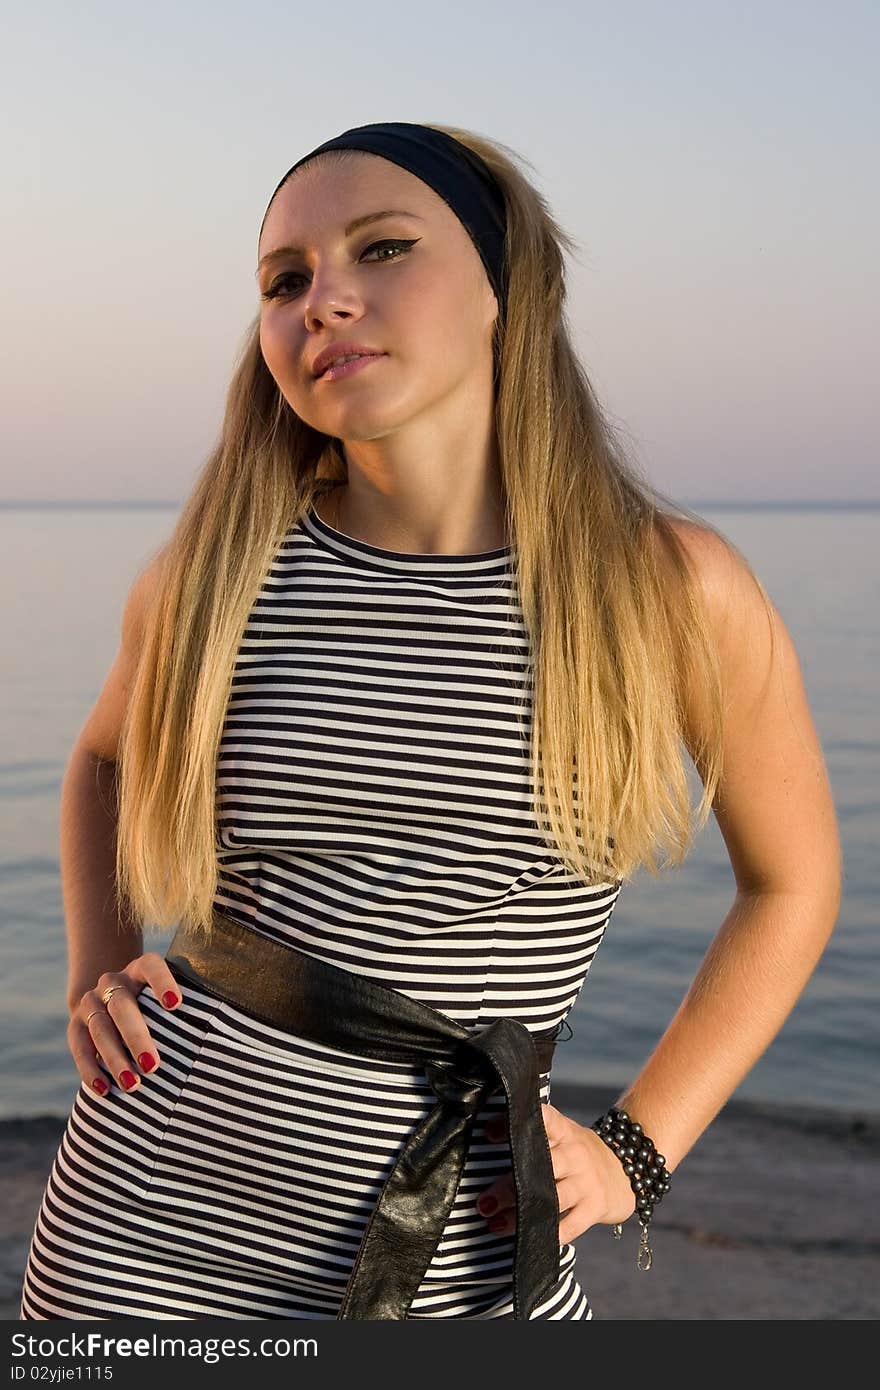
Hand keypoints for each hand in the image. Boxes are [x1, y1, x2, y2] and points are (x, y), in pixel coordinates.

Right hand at [68, 953, 184, 1097]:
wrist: (111, 1001)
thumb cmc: (156, 1006)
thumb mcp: (167, 999)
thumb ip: (185, 1010)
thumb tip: (216, 1037)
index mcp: (141, 968)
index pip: (151, 967)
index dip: (163, 982)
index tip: (176, 1004)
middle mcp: (113, 981)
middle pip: (122, 1005)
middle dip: (137, 1036)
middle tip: (152, 1066)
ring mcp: (91, 1001)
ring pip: (101, 1029)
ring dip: (115, 1059)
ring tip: (132, 1085)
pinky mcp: (75, 1024)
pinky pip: (79, 1047)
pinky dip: (90, 1069)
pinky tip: (103, 1089)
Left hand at [477, 1101, 635, 1243]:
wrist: (631, 1170)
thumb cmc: (581, 1155)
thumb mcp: (566, 1136)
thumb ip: (539, 1137)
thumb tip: (491, 1139)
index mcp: (565, 1131)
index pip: (544, 1118)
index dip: (516, 1123)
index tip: (490, 1133)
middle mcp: (576, 1153)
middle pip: (541, 1165)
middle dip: (509, 1185)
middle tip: (484, 1201)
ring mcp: (588, 1180)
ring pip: (552, 1198)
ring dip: (521, 1214)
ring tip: (496, 1224)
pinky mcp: (597, 1206)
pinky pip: (571, 1225)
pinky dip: (551, 1234)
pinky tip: (531, 1240)